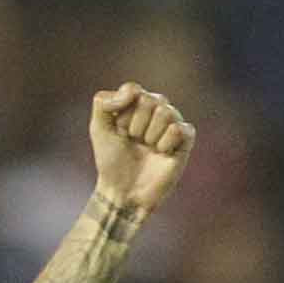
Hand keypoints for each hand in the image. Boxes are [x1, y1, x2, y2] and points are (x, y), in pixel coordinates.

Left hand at [89, 83, 193, 217]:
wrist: (123, 191)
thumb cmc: (111, 160)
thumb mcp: (98, 128)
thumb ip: (104, 102)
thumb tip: (133, 91)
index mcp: (137, 104)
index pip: (134, 91)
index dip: (124, 114)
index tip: (120, 131)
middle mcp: (156, 111)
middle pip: (151, 99)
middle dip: (136, 125)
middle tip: (134, 142)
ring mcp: (172, 125)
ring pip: (166, 112)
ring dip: (151, 135)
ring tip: (148, 148)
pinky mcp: (184, 142)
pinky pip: (180, 129)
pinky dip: (167, 142)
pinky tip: (162, 153)